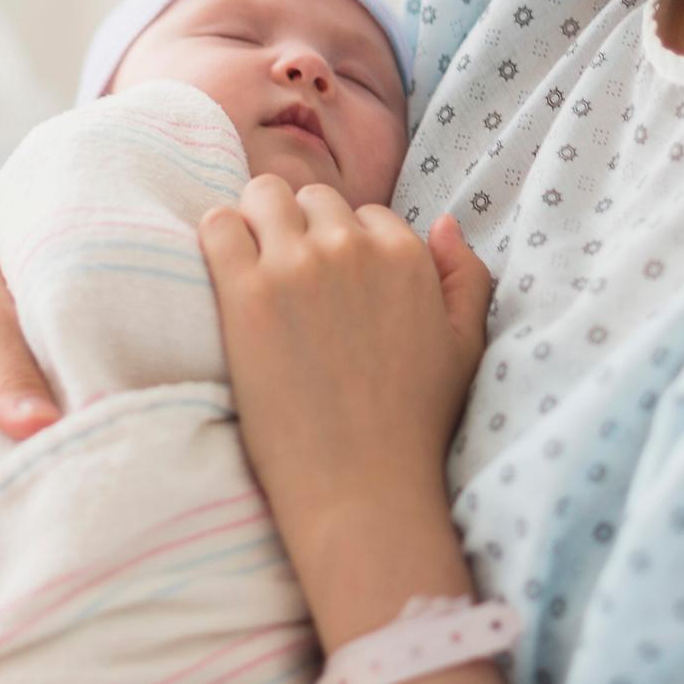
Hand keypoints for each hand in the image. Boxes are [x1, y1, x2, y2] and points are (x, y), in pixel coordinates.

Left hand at [197, 180, 492, 588]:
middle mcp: (351, 247)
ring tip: (254, 271)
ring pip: (262, 196)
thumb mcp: (465, 345)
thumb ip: (465, 276)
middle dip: (300, 229)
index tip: (332, 287)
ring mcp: (295, 266)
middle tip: (288, 280)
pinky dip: (218, 239)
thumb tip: (442, 221)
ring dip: (257, 224)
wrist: (358, 487)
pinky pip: (218, 226)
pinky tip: (225, 276)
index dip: (344, 246)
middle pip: (310, 199)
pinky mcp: (245, 292)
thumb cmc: (413, 424)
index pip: (362, 213)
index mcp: (405, 255)